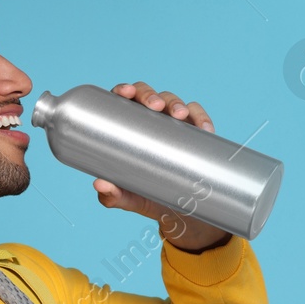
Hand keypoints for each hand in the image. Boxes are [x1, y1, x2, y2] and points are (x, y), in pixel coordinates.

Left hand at [91, 82, 231, 252]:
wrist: (178, 213)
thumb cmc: (145, 198)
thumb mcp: (127, 199)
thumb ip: (111, 195)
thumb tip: (99, 184)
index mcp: (128, 128)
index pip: (123, 101)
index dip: (124, 90)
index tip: (126, 93)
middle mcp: (150, 120)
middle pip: (148, 95)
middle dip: (151, 94)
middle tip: (155, 106)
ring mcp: (174, 124)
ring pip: (173, 101)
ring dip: (176, 103)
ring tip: (180, 115)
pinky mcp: (195, 133)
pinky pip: (199, 118)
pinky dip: (202, 118)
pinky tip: (205, 129)